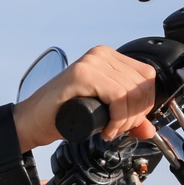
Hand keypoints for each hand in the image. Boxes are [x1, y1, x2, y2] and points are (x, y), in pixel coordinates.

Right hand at [13, 45, 156, 151]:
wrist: (33, 120)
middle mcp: (101, 55)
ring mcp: (91, 62)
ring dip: (126, 120)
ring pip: (131, 92)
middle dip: (137, 115)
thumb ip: (127, 119)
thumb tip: (150, 130)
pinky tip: (105, 130)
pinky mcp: (83, 74)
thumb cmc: (63, 114)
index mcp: (108, 58)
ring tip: (111, 130)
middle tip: (119, 130)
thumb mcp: (104, 115)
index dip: (145, 104)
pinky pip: (117, 97)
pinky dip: (117, 118)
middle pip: (142, 85)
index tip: (132, 122)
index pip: (147, 76)